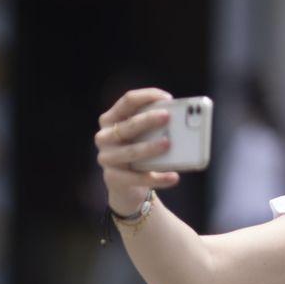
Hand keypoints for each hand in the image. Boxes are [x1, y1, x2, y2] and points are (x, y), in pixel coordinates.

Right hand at [94, 87, 181, 215]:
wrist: (126, 186)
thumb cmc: (138, 153)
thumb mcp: (142, 136)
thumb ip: (153, 126)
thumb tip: (180, 122)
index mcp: (111, 119)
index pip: (128, 101)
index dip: (147, 96)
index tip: (168, 99)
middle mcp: (104, 137)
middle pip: (128, 125)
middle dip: (148, 120)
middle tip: (167, 117)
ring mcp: (106, 158)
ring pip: (130, 152)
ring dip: (150, 147)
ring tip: (168, 144)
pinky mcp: (113, 179)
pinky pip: (138, 178)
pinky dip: (158, 178)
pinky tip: (174, 177)